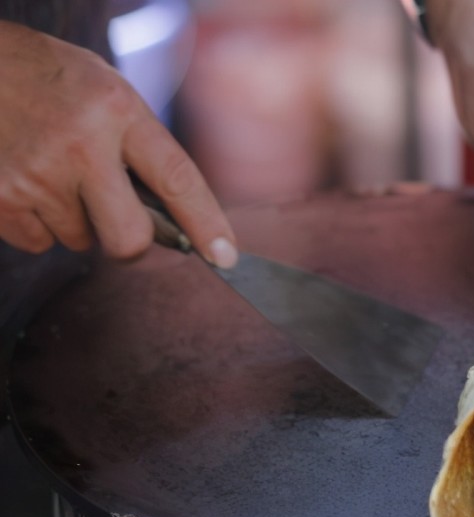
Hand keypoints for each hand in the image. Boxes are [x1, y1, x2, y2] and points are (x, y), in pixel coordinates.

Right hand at [0, 22, 237, 265]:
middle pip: (129, 237)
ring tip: (55, 172)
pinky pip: (38, 242)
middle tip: (121, 219)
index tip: (225, 256)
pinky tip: (27, 181)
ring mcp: (36, 174)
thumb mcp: (107, 90)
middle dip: (132, 241)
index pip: (177, 179)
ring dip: (76, 220)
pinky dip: (38, 223)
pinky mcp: (0, 198)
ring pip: (80, 240)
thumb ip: (140, 145)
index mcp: (117, 112)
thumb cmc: (49, 79)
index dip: (206, 223)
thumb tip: (175, 214)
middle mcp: (80, 145)